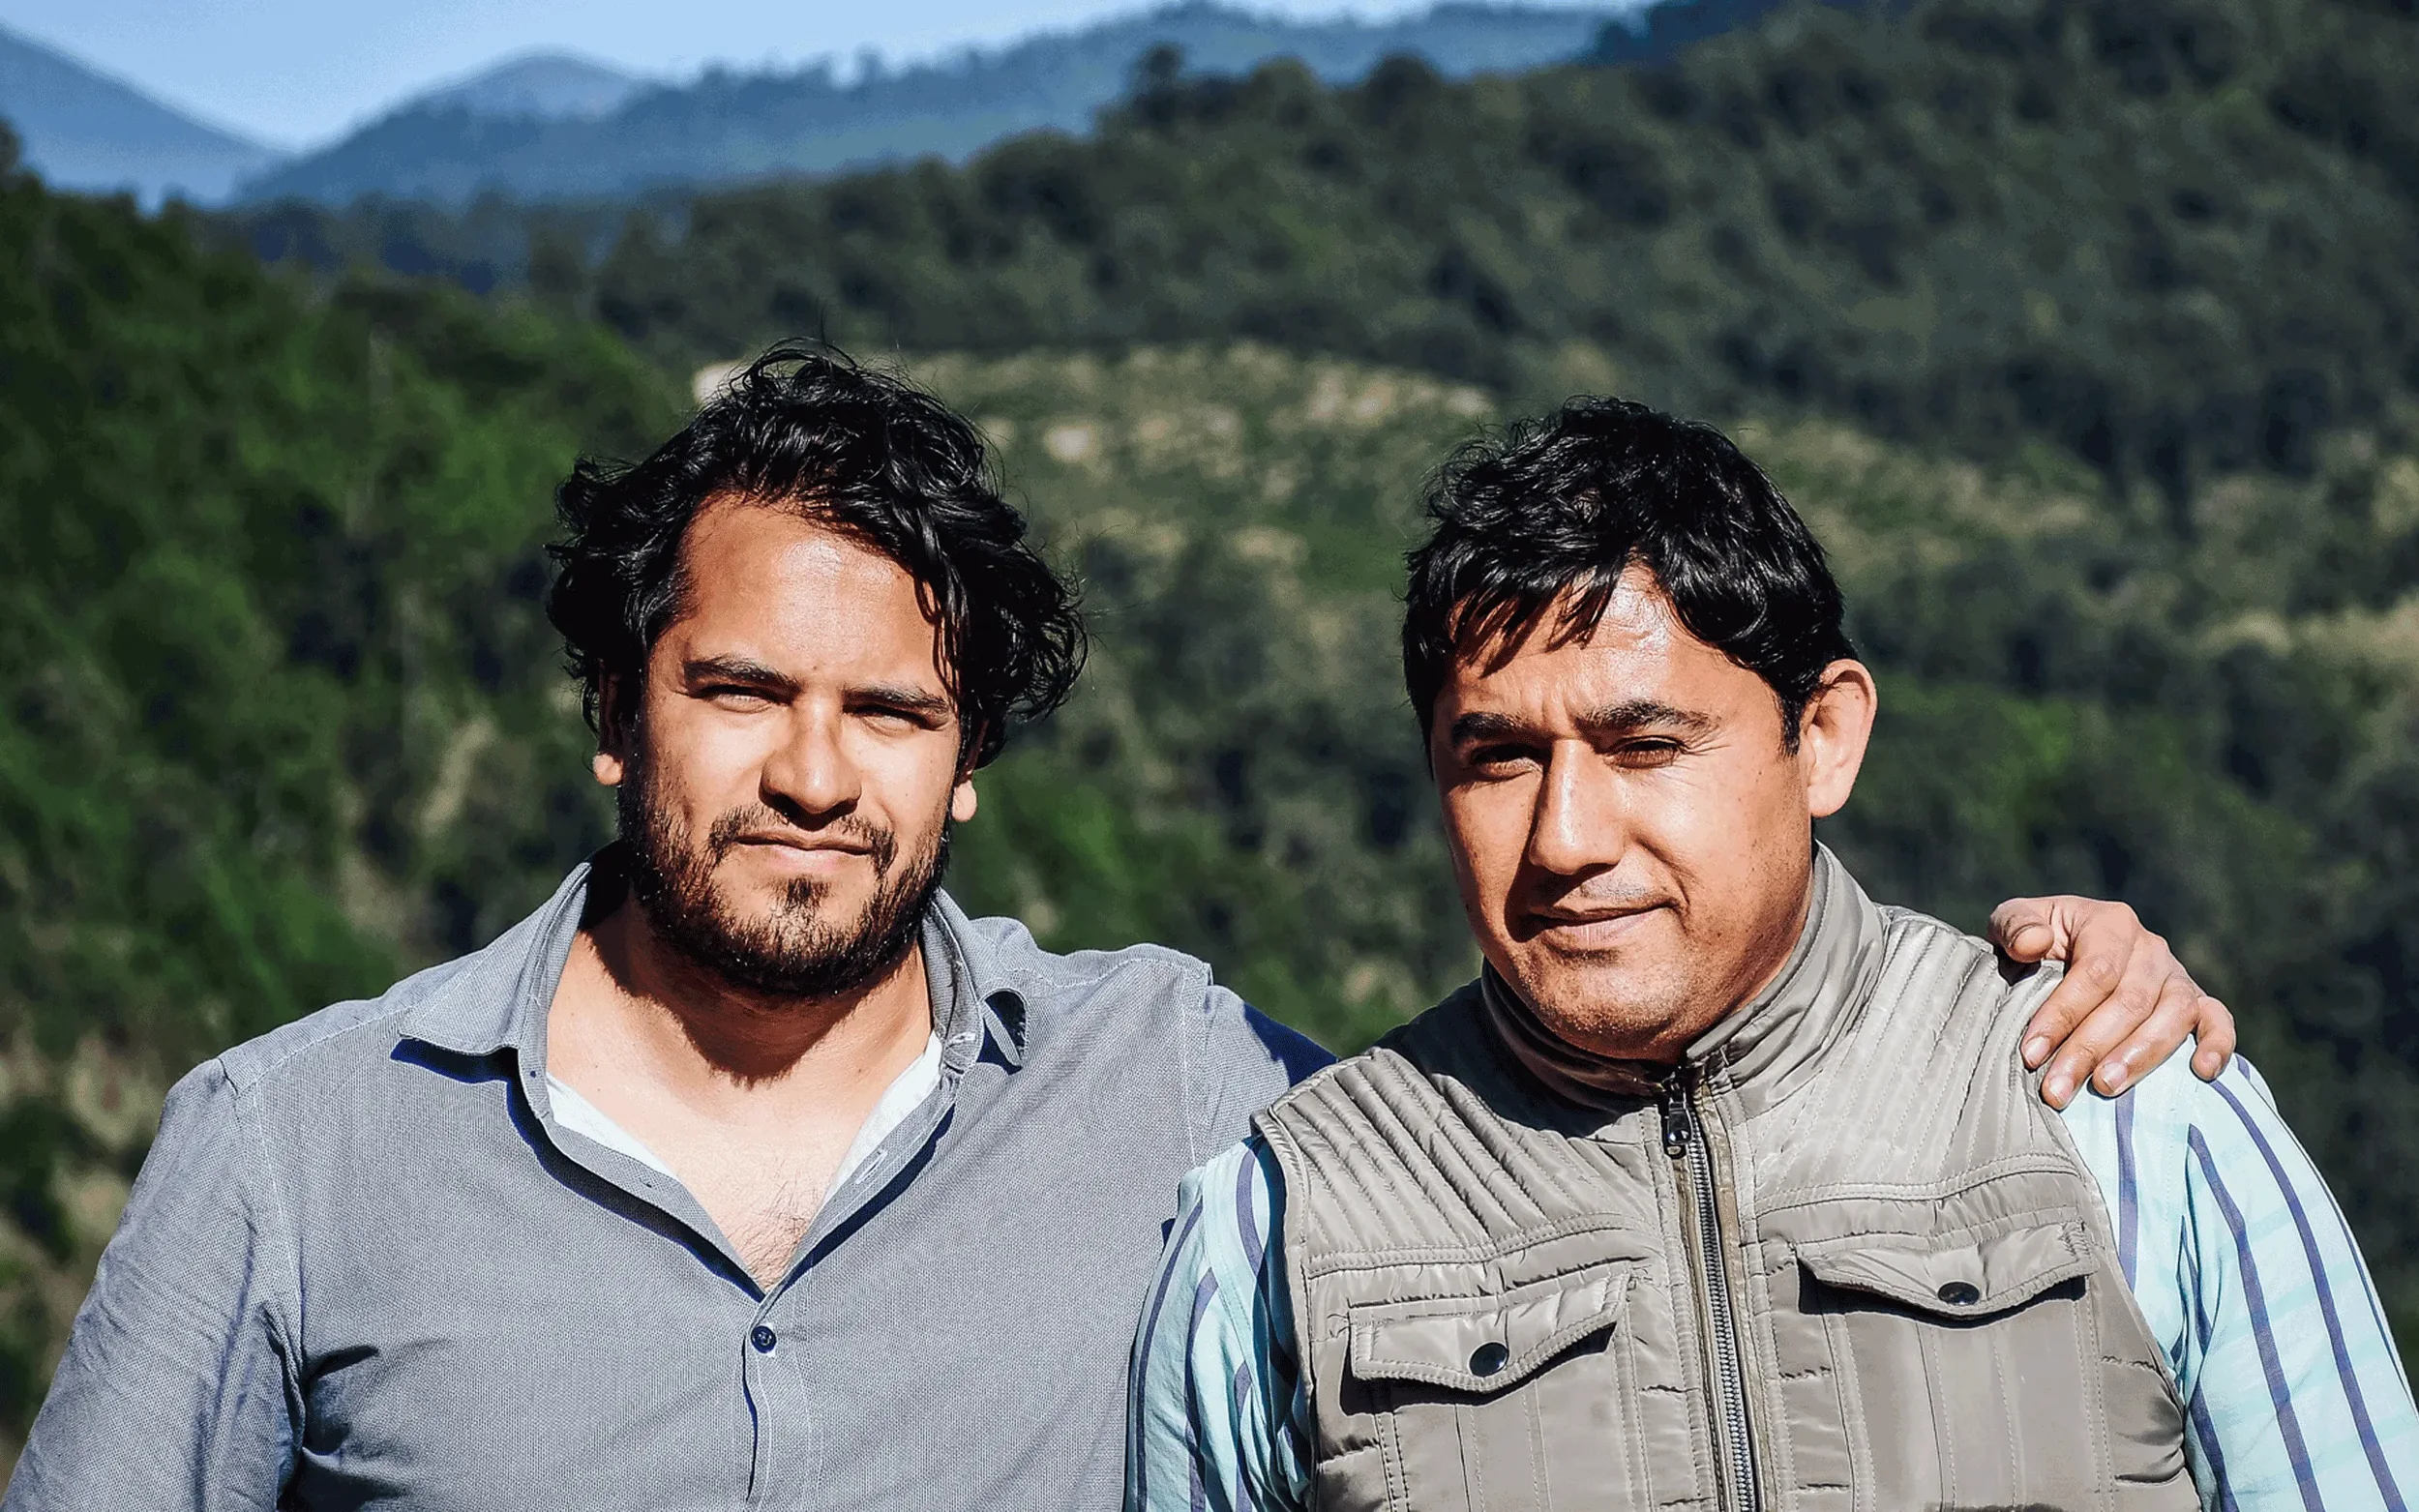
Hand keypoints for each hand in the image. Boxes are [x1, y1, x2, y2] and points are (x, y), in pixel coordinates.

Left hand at [1986, 896, 2234, 1108]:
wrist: (2059, 951)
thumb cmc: (2032, 943)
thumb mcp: (2011, 922)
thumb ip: (2015, 925)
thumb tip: (2034, 943)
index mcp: (2110, 923)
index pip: (2095, 972)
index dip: (2063, 1015)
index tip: (2031, 1054)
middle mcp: (2150, 947)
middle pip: (2131, 1001)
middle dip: (2090, 1049)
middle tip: (2057, 1089)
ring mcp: (2177, 975)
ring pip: (2174, 1014)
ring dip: (2142, 1055)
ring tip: (2105, 1087)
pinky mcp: (2196, 1001)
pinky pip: (2218, 1019)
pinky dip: (2217, 1044)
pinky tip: (2201, 1073)